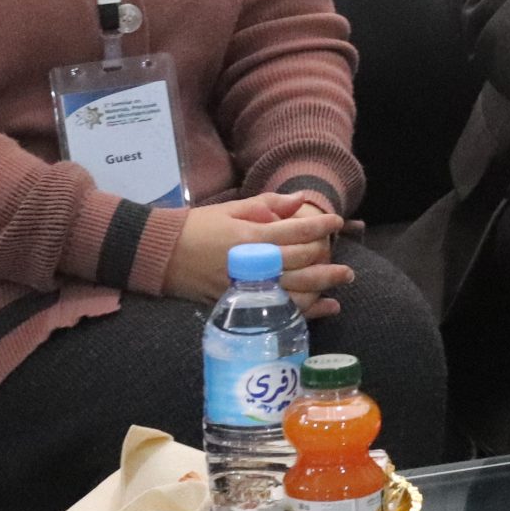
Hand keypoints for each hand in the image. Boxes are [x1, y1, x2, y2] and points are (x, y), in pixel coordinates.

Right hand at [165, 194, 348, 318]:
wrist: (161, 255)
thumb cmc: (197, 227)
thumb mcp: (231, 209)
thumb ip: (267, 204)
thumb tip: (300, 200)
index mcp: (251, 236)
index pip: (296, 231)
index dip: (321, 226)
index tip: (338, 222)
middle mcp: (253, 263)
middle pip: (300, 263)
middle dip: (328, 260)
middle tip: (347, 262)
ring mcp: (248, 287)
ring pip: (295, 290)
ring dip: (323, 287)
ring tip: (343, 281)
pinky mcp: (241, 304)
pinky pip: (279, 310)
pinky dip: (306, 310)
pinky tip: (326, 307)